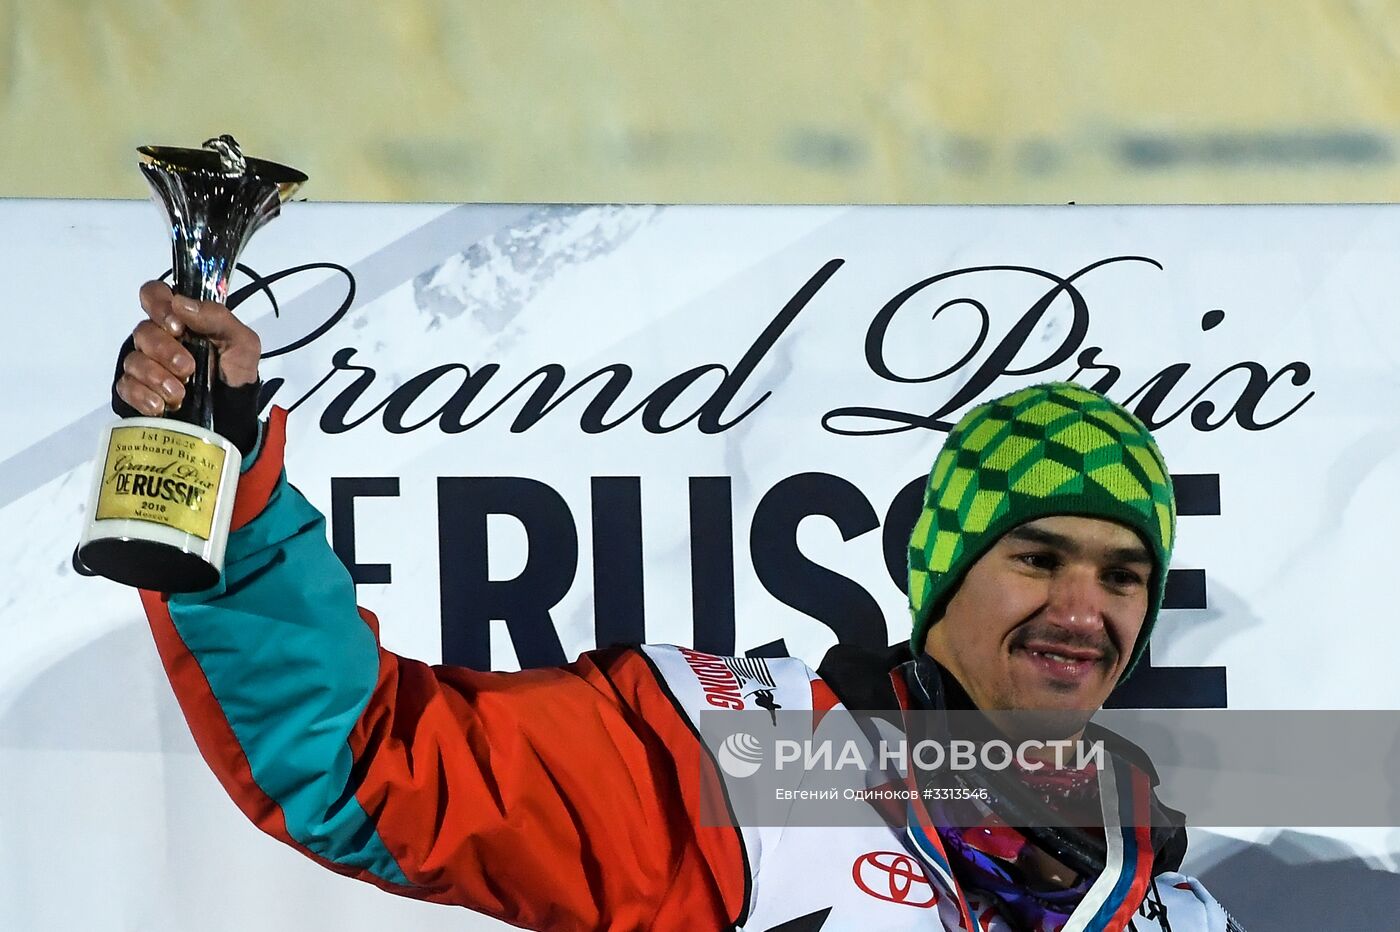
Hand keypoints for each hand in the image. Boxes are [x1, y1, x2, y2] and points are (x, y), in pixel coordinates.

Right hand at [115, 280, 260, 415]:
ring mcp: (146, 364)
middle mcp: (159, 338)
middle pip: (143, 330)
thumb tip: (180, 302)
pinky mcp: (137, 390)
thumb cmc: (236, 372)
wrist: (235, 413)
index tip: (176, 327)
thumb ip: (217, 317)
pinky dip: (142, 396)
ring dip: (156, 376)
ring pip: (134, 360)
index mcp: (183, 320)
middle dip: (165, 350)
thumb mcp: (243, 343)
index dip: (158, 305)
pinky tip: (161, 405)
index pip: (154, 294)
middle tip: (188, 368)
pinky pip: (126, 386)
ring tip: (180, 393)